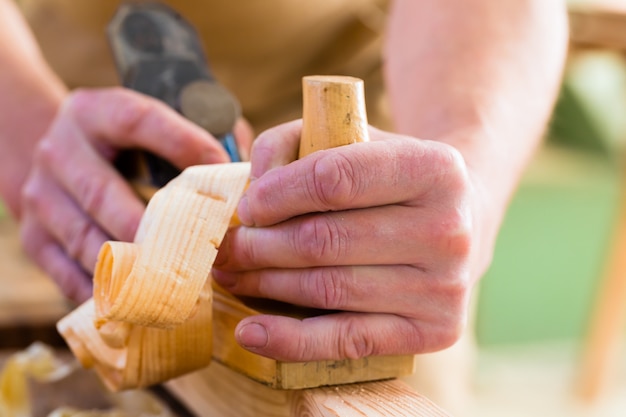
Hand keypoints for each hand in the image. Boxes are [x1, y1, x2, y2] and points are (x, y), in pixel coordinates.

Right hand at [19, 87, 239, 302]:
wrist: (52, 156)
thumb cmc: (124, 144)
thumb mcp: (151, 122)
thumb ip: (201, 134)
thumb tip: (249, 169)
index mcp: (94, 113)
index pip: (136, 121)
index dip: (180, 143)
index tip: (223, 170)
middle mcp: (60, 151)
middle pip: (103, 192)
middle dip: (153, 227)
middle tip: (199, 251)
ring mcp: (40, 196)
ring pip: (85, 238)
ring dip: (131, 267)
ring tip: (174, 285)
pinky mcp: (33, 238)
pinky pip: (66, 271)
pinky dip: (103, 290)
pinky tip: (136, 303)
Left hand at [213, 120, 476, 361]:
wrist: (457, 223)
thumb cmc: (388, 181)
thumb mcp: (352, 141)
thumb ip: (295, 143)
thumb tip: (254, 182)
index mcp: (435, 168)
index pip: (336, 180)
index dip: (278, 193)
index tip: (247, 206)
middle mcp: (449, 229)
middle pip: (325, 241)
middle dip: (260, 244)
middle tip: (227, 246)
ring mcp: (445, 288)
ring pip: (327, 289)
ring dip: (265, 284)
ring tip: (234, 274)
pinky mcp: (434, 332)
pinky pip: (348, 341)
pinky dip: (292, 340)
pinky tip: (251, 331)